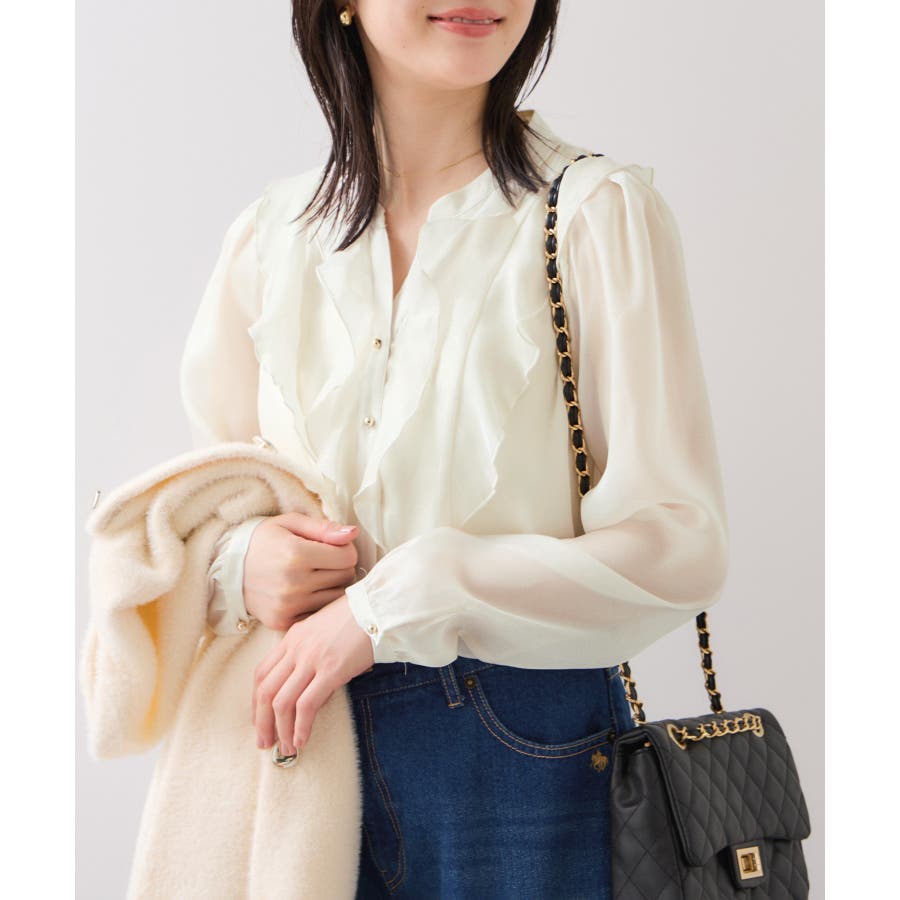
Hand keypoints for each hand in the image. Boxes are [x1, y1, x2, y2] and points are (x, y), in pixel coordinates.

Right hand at [242, 513, 359, 630]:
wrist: (226, 568)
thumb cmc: (262, 541)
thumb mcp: (290, 523)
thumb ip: (323, 528)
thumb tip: (353, 533)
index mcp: (297, 554)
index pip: (348, 557)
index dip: (345, 549)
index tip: (334, 547)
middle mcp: (293, 582)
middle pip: (344, 577)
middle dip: (340, 567)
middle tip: (323, 561)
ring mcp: (288, 605)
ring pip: (335, 598)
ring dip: (331, 587)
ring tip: (315, 576)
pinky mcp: (283, 622)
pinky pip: (318, 615)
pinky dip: (317, 604)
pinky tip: (306, 593)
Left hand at [252, 593, 374, 754]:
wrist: (377, 606)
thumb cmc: (356, 617)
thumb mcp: (322, 630)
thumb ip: (309, 652)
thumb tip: (310, 685)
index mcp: (292, 637)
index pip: (261, 674)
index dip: (256, 701)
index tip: (260, 719)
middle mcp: (296, 649)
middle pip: (265, 691)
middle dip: (261, 722)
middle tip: (265, 743)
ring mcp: (311, 659)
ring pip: (281, 702)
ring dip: (281, 731)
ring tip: (287, 748)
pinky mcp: (331, 670)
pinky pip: (307, 705)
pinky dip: (301, 727)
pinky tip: (302, 740)